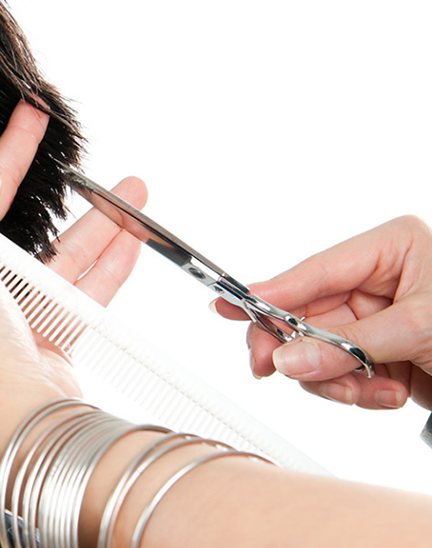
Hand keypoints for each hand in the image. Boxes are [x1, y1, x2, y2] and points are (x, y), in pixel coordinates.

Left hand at [0, 101, 145, 485]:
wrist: (13, 410)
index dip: (6, 152)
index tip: (31, 115)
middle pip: (29, 224)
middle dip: (66, 190)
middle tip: (94, 162)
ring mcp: (19, 314)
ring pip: (69, 252)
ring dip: (105, 221)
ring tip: (137, 192)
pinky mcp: (54, 337)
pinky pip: (90, 288)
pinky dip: (114, 260)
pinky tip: (134, 238)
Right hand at [215, 216, 431, 410]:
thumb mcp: (421, 329)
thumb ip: (351, 345)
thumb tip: (289, 357)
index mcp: (391, 249)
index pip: (315, 270)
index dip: (269, 292)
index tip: (229, 306)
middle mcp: (379, 280)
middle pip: (307, 315)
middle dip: (302, 350)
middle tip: (273, 370)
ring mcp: (378, 318)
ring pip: (317, 351)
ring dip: (337, 380)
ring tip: (373, 391)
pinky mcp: (382, 353)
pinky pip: (341, 374)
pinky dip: (360, 392)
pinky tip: (392, 393)